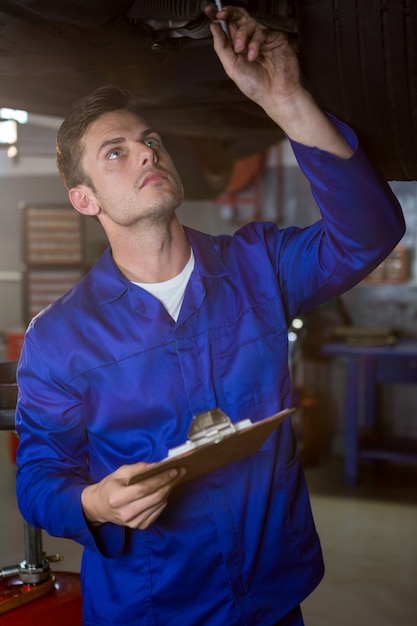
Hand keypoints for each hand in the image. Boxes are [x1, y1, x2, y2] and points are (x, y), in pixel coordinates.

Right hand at [81, 462, 184, 529]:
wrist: (100, 507)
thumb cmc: (110, 487)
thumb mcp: (120, 472)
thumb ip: (138, 468)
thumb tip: (158, 465)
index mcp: (117, 498)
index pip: (145, 488)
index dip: (161, 478)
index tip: (174, 470)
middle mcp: (126, 513)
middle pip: (155, 497)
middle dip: (169, 483)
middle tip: (180, 472)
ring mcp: (134, 522)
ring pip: (159, 505)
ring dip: (168, 490)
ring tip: (173, 479)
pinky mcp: (140, 526)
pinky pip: (158, 511)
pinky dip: (163, 500)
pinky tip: (163, 490)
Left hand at [205, 4, 352, 156]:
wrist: (276, 95)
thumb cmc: (257, 86)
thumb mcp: (232, 67)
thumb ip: (222, 47)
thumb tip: (214, 28)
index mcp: (239, 47)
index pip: (229, 26)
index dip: (220, 17)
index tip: (211, 12)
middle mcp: (251, 40)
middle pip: (240, 17)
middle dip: (229, 13)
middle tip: (221, 15)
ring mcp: (264, 38)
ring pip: (250, 23)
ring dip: (242, 35)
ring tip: (240, 50)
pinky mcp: (276, 38)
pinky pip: (262, 32)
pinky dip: (255, 43)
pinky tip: (253, 55)